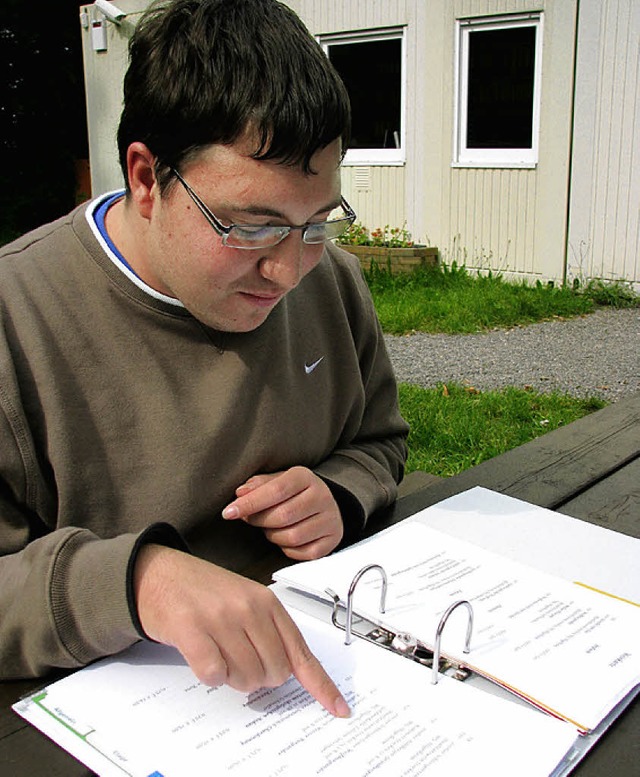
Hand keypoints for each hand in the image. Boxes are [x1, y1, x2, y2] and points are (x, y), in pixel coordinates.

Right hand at [134, 544, 349, 716]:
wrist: (160, 573)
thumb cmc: (204, 591)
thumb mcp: (245, 600)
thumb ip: (269, 631)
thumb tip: (287, 671)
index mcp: (267, 602)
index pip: (301, 652)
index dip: (321, 685)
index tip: (339, 708)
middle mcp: (248, 608)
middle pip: (274, 673)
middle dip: (259, 677)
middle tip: (238, 655)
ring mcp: (221, 618)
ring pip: (245, 678)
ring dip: (232, 677)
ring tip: (218, 649)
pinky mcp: (192, 630)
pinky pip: (214, 675)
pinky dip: (209, 674)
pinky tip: (201, 652)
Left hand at [222, 466, 343, 559]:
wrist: (323, 503)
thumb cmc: (294, 492)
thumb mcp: (276, 480)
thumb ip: (257, 485)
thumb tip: (240, 493)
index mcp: (305, 477)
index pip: (275, 490)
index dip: (249, 503)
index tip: (228, 512)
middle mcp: (322, 496)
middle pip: (282, 516)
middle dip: (259, 521)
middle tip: (250, 519)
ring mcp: (330, 519)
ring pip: (292, 537)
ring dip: (273, 536)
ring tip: (270, 527)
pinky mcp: (332, 540)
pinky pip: (303, 553)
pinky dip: (288, 549)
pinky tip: (285, 538)